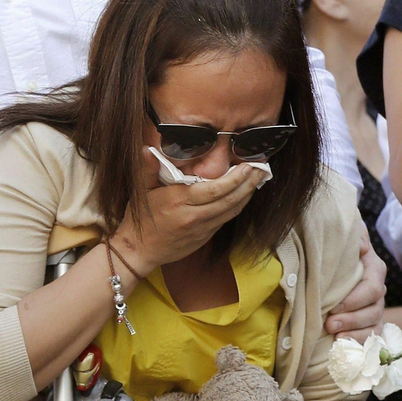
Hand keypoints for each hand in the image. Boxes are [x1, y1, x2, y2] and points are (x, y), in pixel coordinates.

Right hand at [112, 159, 263, 272]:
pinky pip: (226, 219)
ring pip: (232, 211)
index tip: (247, 165)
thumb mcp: (140, 190)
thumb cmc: (140, 218)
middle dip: (249, 183)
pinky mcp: (205, 236)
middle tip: (262, 168)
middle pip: (230, 200)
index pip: (215, 189)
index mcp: (180, 201)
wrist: (139, 250)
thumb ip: (148, 168)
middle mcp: (195, 216)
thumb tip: (147, 149)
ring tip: (258, 178)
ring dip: (247, 194)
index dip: (235, 178)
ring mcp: (202, 228)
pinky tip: (244, 194)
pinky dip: (238, 205)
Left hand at [325, 238, 386, 338]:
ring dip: (355, 333)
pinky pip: (372, 337)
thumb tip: (361, 247)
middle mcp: (378, 290)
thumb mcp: (348, 235)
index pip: (371, 287)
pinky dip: (359, 343)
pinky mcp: (370, 323)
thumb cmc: (339, 248)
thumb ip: (356, 236)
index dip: (354, 300)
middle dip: (351, 319)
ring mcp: (375, 308)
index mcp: (374, 269)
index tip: (333, 306)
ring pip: (374, 325)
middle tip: (330, 324)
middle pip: (373, 309)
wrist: (335, 260)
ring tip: (336, 337)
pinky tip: (343, 345)